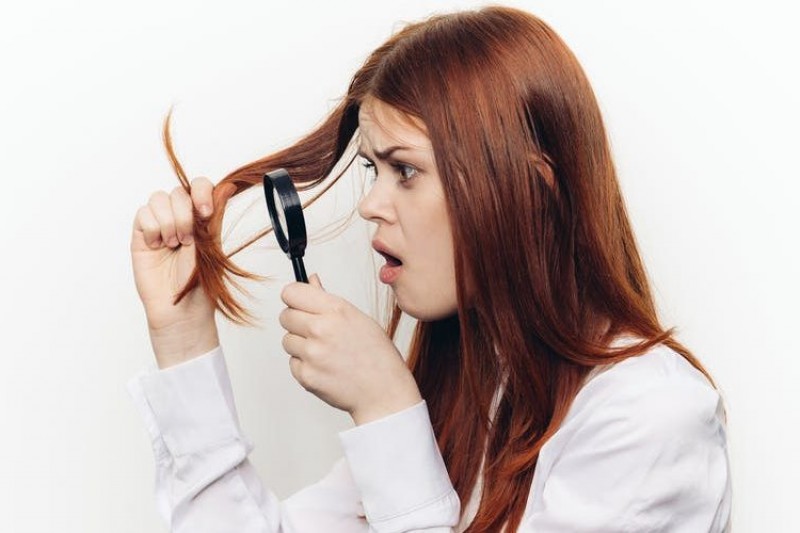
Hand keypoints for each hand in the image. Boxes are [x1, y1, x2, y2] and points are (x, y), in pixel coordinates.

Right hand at [130, 177, 230, 367]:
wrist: (182, 308)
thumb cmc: (200, 282)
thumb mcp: (213, 246)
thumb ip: (215, 216)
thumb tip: (228, 186)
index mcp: (200, 217)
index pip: (199, 186)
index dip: (201, 192)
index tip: (206, 212)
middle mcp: (180, 217)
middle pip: (178, 191)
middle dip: (185, 215)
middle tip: (188, 241)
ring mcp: (160, 225)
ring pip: (159, 199)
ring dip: (169, 221)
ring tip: (174, 245)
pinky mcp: (142, 235)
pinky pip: (142, 214)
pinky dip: (153, 229)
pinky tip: (158, 246)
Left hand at [279, 275, 421, 424]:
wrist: (384, 392)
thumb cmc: (377, 356)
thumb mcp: (358, 319)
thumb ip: (329, 301)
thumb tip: (311, 281)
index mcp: (336, 310)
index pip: (291, 292)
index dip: (294, 298)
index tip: (299, 304)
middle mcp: (321, 329)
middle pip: (285, 316)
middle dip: (296, 321)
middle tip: (315, 331)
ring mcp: (312, 354)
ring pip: (287, 340)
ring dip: (300, 345)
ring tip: (325, 352)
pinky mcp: (306, 376)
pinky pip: (293, 363)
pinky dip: (304, 365)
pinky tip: (325, 367)